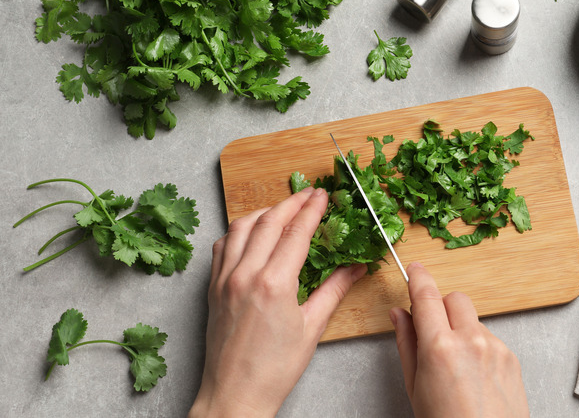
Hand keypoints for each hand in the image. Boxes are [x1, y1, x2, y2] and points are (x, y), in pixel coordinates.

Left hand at [189, 187, 366, 416]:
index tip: (323, 196)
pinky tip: (250, 232)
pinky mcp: (213, 288)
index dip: (312, 210)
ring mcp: (224, 279)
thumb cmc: (274, 369)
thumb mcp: (312, 328)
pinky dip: (238, 230)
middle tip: (308, 194)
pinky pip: (222, 246)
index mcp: (274, 284)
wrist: (234, 394)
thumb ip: (334, 290)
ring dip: (263, 211)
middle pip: (268, 221)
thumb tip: (355, 268)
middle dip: (291, 203)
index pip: (296, 232)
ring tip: (282, 208)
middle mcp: (245, 275)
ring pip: (240, 227)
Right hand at [390, 262, 529, 417]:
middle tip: (431, 330)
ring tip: (454, 366)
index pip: (426, 296)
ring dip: (460, 329)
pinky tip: (472, 375)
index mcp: (439, 348)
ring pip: (473, 319)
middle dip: (441, 306)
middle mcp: (471, 340)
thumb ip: (406, 344)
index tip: (414, 268)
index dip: (418, 277)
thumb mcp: (414, 388)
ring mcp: (495, 348)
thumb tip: (399, 314)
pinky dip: (478, 346)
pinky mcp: (511, 357)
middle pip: (454, 298)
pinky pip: (489, 337)